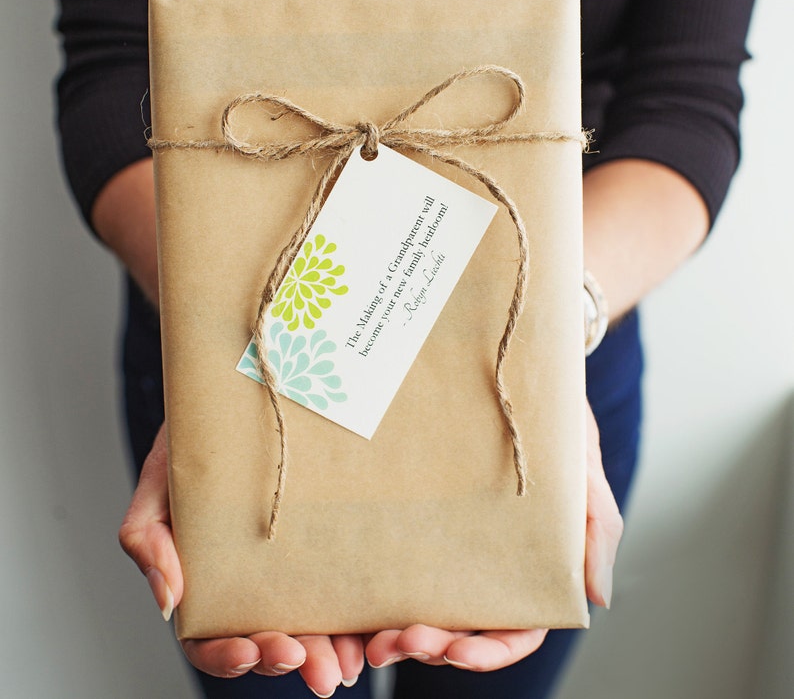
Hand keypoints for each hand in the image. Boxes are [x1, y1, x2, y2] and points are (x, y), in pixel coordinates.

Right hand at [118, 425, 364, 695]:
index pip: (211, 636)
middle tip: (322, 670)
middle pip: (272, 638)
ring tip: (351, 660)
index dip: (230, 655)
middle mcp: (253, 578)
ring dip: (333, 649)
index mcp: (208, 577)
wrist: (239, 395)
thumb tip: (169, 601)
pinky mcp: (329, 538)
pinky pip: (347, 580)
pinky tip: (374, 619)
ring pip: (315, 620)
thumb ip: (146, 538)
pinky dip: (359, 608)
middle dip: (296, 660)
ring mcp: (295, 560)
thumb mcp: (159, 482)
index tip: (253, 649)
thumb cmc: (192, 442)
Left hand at [365, 400, 622, 671]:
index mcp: (528, 563)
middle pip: (463, 625)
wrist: (514, 368)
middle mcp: (485, 559)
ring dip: (399, 631)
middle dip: (432, 646)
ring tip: (373, 638)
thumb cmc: (557, 423)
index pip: (516, 627)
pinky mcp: (417, 512)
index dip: (490, 652)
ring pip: (425, 603)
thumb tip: (596, 599)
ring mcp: (448, 538)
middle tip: (397, 642)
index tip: (458, 653)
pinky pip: (394, 559)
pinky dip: (375, 592)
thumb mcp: (582, 470)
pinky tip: (354, 600)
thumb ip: (596, 530)